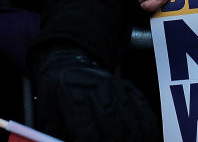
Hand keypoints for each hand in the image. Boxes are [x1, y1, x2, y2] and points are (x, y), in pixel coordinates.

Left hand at [32, 47, 158, 141]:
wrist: (69, 63)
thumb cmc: (57, 93)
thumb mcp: (50, 116)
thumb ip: (58, 135)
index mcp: (73, 95)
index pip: (86, 131)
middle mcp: (97, 88)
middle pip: (112, 125)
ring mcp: (116, 86)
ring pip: (131, 118)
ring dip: (134, 137)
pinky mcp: (129, 87)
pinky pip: (143, 108)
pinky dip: (147, 126)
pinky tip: (147, 136)